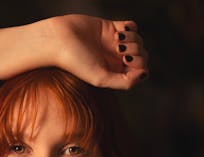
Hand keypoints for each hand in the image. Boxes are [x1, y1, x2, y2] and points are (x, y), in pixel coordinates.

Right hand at [0, 14, 148, 89]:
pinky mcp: (110, 27)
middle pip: (142, 55)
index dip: (140, 65)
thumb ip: (124, 82)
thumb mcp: (100, 78)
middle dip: (137, 51)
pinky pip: (132, 26)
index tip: (126, 62)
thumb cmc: (75, 62)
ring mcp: (114, 43)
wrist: (58, 40)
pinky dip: (130, 28)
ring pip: (139, 40)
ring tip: (116, 41)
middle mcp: (115, 60)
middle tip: (120, 51)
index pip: (140, 71)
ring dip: (133, 39)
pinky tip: (118, 32)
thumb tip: (145, 73)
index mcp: (114, 73)